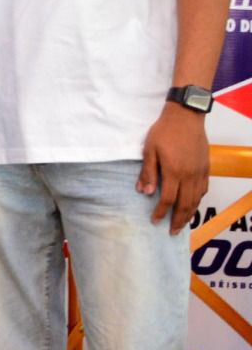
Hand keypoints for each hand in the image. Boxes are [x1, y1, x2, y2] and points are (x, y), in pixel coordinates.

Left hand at [139, 103, 209, 233]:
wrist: (186, 117)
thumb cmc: (164, 131)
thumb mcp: (149, 150)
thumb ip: (147, 172)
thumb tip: (143, 193)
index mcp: (174, 172)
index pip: (168, 199)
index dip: (161, 212)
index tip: (155, 221)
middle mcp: (190, 175)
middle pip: (185, 204)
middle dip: (178, 220)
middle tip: (172, 232)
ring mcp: (200, 172)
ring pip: (196, 199)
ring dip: (189, 214)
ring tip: (182, 224)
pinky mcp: (206, 168)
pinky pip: (203, 189)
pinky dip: (198, 201)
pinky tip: (192, 204)